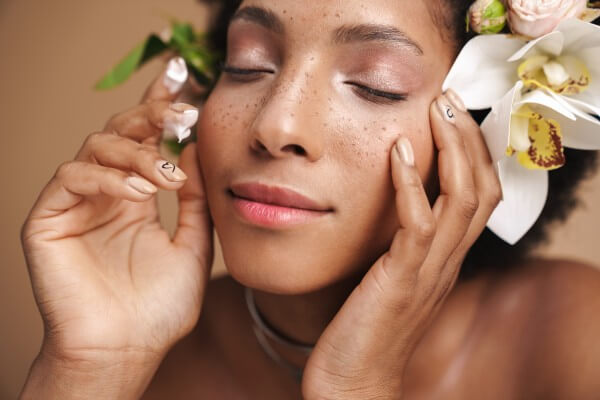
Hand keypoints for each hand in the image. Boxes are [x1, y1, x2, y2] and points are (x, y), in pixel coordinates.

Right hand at [20, 57, 212, 368]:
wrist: (128, 351)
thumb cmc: (160, 307)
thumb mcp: (193, 246)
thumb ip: (194, 201)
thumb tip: (196, 150)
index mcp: (136, 198)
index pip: (146, 141)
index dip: (160, 105)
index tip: (184, 78)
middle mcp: (106, 194)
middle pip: (120, 132)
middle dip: (151, 116)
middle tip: (183, 112)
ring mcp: (77, 204)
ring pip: (96, 147)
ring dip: (136, 152)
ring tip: (166, 176)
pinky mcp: (49, 218)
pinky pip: (71, 177)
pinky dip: (107, 176)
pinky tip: (140, 193)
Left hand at [301, 92, 501, 398]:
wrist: (353, 384)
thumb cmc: (364, 329)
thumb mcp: (388, 279)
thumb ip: (398, 246)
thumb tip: (388, 209)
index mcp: (445, 260)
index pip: (480, 196)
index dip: (475, 152)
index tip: (454, 114)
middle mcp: (447, 263)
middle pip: (481, 189)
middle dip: (470, 138)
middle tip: (450, 98)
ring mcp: (428, 272)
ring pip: (462, 200)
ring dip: (453, 150)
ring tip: (437, 110)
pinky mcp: (402, 281)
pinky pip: (418, 225)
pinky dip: (411, 185)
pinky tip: (398, 153)